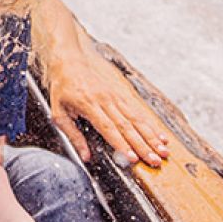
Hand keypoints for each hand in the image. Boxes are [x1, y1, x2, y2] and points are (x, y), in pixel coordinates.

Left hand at [46, 44, 169, 165]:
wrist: (70, 61)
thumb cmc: (63, 89)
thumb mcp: (58, 113)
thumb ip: (73, 136)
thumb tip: (85, 157)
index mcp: (88, 105)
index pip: (108, 128)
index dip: (122, 144)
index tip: (133, 158)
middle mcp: (106, 100)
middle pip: (127, 126)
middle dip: (143, 146)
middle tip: (155, 161)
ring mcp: (116, 97)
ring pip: (137, 119)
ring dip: (152, 137)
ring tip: (163, 151)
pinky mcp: (122, 95)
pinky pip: (138, 112)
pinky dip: (151, 125)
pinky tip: (161, 136)